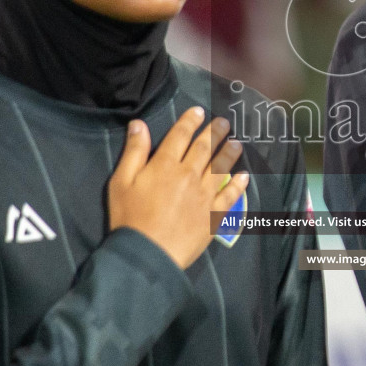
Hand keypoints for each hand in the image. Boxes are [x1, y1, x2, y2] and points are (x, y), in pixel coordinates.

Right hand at [107, 107, 247, 269]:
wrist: (147, 254)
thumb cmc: (129, 218)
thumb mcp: (121, 182)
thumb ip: (133, 152)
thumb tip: (139, 124)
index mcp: (165, 165)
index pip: (179, 136)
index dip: (189, 121)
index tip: (199, 111)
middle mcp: (188, 175)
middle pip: (204, 148)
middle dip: (214, 132)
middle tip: (224, 122)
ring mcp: (203, 196)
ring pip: (220, 168)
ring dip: (229, 153)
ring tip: (237, 143)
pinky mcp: (212, 215)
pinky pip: (229, 197)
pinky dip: (238, 185)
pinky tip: (245, 177)